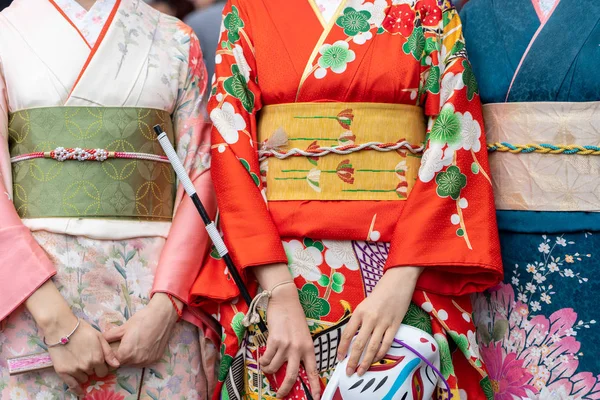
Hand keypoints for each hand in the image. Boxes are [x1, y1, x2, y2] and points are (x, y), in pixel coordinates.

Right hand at [26, 281, 119, 395]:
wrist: (61, 327)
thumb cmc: (81, 330)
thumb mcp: (99, 337)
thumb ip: (108, 353)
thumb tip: (117, 365)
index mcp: (97, 358)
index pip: (103, 372)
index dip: (101, 367)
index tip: (98, 363)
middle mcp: (87, 366)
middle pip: (93, 374)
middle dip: (92, 368)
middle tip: (86, 358)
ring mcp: (74, 370)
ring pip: (83, 378)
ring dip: (83, 373)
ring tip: (78, 362)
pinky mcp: (63, 372)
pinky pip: (72, 385)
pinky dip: (77, 389)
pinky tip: (80, 393)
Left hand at [103, 293, 179, 366]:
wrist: (162, 316)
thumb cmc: (142, 319)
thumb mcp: (123, 327)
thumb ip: (110, 336)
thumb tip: (100, 340)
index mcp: (125, 353)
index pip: (113, 361)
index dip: (111, 355)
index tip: (113, 348)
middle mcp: (136, 360)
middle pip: (123, 362)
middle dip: (121, 355)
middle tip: (124, 343)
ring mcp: (147, 361)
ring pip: (134, 363)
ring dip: (132, 357)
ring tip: (135, 343)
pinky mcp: (155, 359)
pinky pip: (144, 361)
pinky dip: (142, 355)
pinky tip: (144, 344)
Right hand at [252, 263, 319, 399]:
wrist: (285, 301)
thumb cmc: (294, 317)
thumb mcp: (302, 335)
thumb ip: (300, 351)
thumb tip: (293, 368)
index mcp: (309, 347)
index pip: (313, 370)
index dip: (315, 385)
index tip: (316, 397)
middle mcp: (299, 348)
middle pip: (292, 376)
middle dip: (285, 389)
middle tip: (280, 395)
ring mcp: (286, 345)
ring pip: (275, 368)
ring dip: (269, 370)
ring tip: (267, 367)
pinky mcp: (275, 340)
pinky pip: (267, 359)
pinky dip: (264, 362)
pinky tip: (264, 359)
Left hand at [337, 267, 422, 376]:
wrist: (397, 282)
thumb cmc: (380, 293)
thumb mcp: (364, 304)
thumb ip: (359, 320)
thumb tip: (352, 339)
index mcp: (359, 312)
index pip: (347, 334)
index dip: (342, 348)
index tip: (339, 359)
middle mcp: (370, 318)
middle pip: (359, 344)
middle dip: (352, 360)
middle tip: (348, 372)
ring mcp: (383, 323)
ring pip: (372, 347)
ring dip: (366, 362)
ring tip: (361, 371)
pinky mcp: (395, 325)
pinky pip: (386, 344)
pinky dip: (380, 355)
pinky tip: (375, 360)